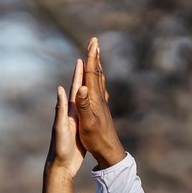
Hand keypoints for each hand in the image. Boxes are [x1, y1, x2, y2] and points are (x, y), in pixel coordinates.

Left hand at [43, 58, 84, 192]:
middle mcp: (72, 113)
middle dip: (83, 76)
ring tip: (91, 76)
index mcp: (68, 112)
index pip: (74, 89)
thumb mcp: (60, 128)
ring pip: (84, 99)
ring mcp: (77, 120)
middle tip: (87, 61)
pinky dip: (91, 104)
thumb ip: (60, 110)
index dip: (77, 75)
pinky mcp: (81, 129)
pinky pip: (88, 112)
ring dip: (87, 87)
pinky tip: (93, 101)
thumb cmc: (60, 149)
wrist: (61, 166)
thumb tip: (59, 90)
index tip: (81, 59)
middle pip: (79, 90)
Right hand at [75, 37, 125, 169]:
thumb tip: (82, 88)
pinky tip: (100, 83)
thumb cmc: (96, 138)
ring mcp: (102, 104)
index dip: (91, 57)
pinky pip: (100, 89)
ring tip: (96, 57)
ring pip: (100, 80)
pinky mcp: (102, 110)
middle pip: (97, 73)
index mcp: (94, 99)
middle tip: (94, 42)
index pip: (92, 74)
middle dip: (95, 57)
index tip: (93, 42)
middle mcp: (99, 98)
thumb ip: (83, 105)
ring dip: (97, 66)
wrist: (109, 150)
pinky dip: (98, 80)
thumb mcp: (87, 123)